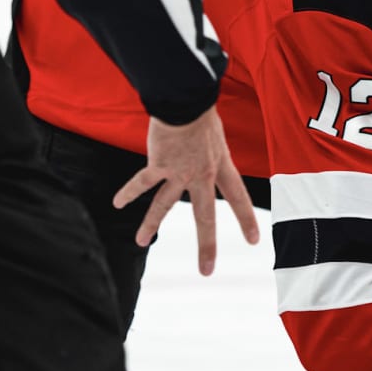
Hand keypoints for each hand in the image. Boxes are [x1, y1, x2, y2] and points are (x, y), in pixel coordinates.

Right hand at [112, 106, 260, 274]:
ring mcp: (179, 173)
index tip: (254, 241)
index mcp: (221, 165)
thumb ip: (210, 145)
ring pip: (164, 205)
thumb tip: (204, 141)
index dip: (246, 219)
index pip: (238, 197)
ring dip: (150, 224)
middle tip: (206, 271)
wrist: (185, 99)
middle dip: (206, 246)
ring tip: (140, 242)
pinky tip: (117, 204)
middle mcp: (202, 175)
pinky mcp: (158, 165)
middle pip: (205, 216)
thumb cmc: (200, 106)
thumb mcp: (215, 130)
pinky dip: (128, 192)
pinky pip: (142, 183)